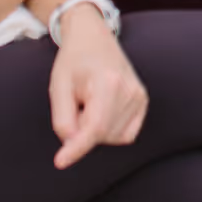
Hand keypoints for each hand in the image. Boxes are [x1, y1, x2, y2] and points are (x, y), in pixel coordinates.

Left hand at [48, 18, 146, 167]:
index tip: (60, 162)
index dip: (77, 148)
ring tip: (90, 103)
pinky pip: (126, 134)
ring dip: (96, 130)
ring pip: (113, 137)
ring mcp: (139, 95)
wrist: (93, 38)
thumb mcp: (58, 87)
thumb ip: (63, 119)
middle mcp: (129, 89)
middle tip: (77, 104)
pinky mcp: (143, 101)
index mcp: (108, 82)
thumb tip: (72, 145)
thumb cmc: (73, 61)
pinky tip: (103, 110)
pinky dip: (110, 130)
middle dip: (83, 130)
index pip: (94, 128)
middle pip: (102, 134)